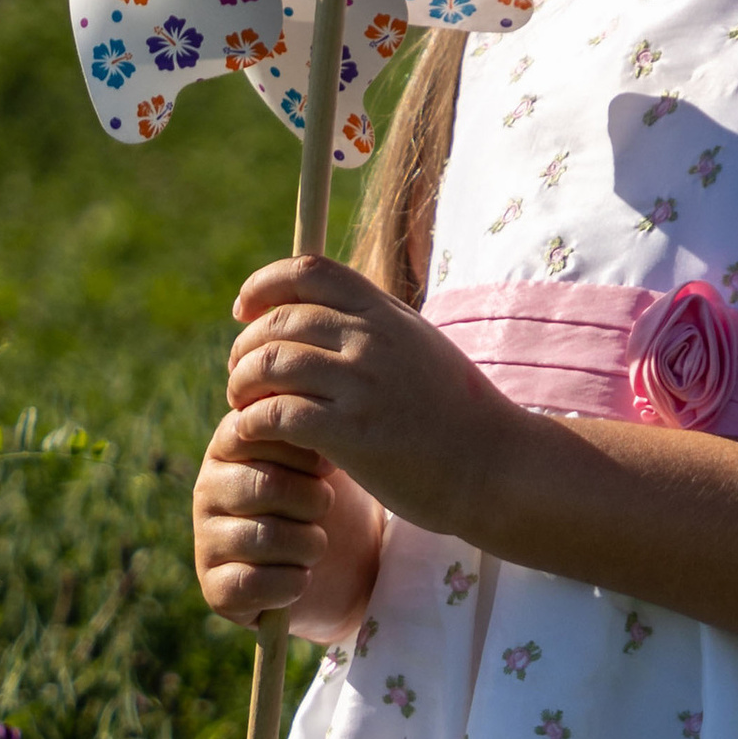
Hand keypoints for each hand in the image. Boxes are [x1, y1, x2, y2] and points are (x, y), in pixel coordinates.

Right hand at [192, 409, 384, 640]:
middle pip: (264, 486)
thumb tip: (307, 388)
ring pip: (264, 537)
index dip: (303, 454)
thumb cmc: (333, 493)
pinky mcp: (213, 588)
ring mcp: (206, 538)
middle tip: (323, 508)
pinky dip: (290, 583)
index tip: (327, 466)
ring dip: (308, 545)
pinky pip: (252, 584)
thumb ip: (310, 414)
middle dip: (312, 502)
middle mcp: (208, 487)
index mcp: (230, 443)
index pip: (255, 432)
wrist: (348, 561)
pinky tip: (301, 577)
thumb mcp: (327, 447)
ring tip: (316, 542)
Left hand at [224, 253, 516, 537]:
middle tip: (240, 374)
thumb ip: (375, 326)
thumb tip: (324, 312)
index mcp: (386, 313)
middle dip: (245, 345)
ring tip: (242, 405)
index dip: (263, 286)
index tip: (244, 312)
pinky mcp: (353, 433)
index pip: (308, 271)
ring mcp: (362, 384)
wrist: (497, 466)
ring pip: (270, 363)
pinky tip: (252, 434)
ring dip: (241, 383)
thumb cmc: (457, 416)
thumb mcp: (420, 346)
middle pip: (279, 319)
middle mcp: (372, 339)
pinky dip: (251, 422)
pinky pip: (277, 414)